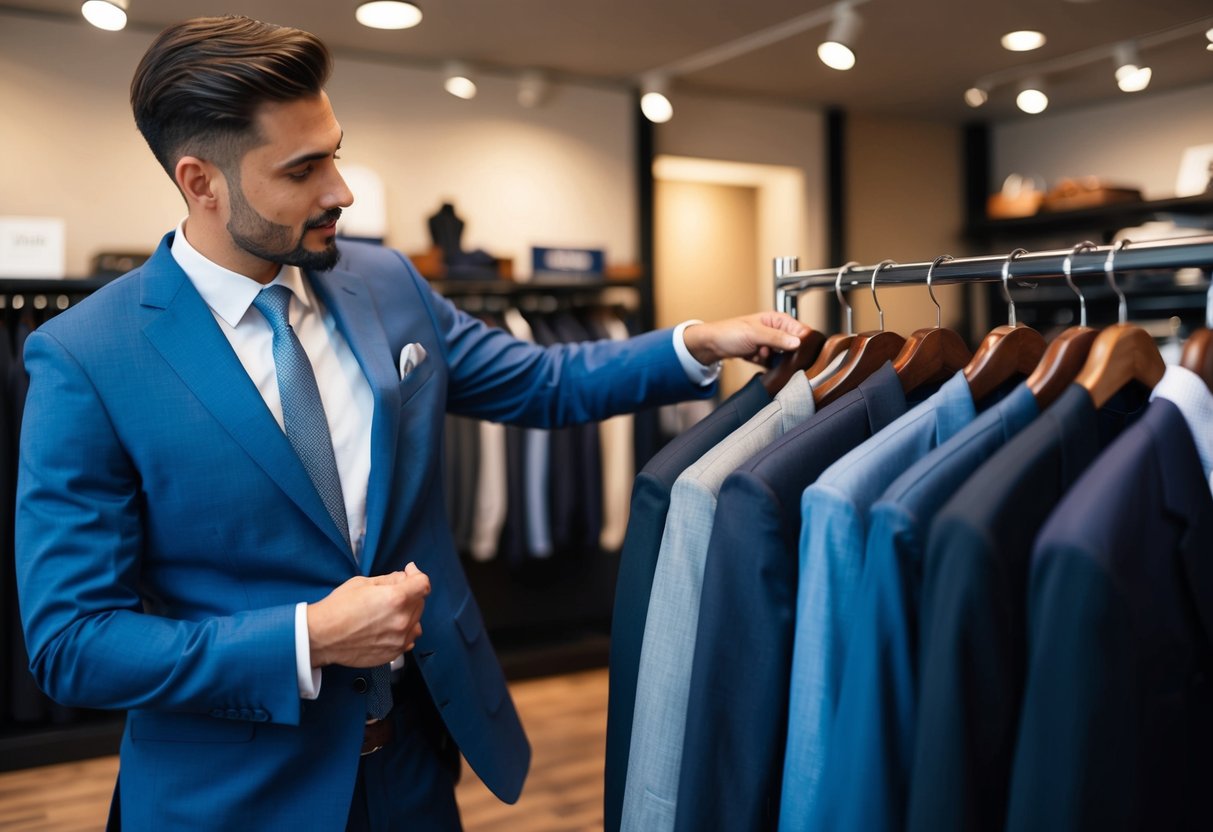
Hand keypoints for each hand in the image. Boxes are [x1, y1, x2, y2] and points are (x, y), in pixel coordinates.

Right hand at [307, 562, 429, 667]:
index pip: (423, 583)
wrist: (322, 637)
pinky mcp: (394, 653)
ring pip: (416, 621)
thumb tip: (403, 577)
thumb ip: (389, 579)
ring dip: (408, 613)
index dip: (417, 574)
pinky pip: (409, 638)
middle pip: (420, 601)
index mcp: (395, 599)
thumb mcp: (363, 583)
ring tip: (388, 612)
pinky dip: (403, 631)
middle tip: (392, 591)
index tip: (409, 572)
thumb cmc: (337, 609)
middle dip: (409, 593)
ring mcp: (399, 639)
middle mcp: (402, 620)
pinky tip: (388, 626)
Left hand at [682, 311, 808, 366]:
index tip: (799, 352)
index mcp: (778, 320)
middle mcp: (777, 331)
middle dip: (785, 353)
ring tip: (758, 352)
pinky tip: (754, 358)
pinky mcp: (765, 356)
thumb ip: (776, 338)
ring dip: (772, 359)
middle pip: (795, 346)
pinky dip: (766, 364)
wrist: (711, 345)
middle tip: (769, 351)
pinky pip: (774, 364)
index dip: (803, 342)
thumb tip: (798, 342)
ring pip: (785, 357)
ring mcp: (772, 344)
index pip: (801, 331)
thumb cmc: (729, 332)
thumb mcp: (754, 333)